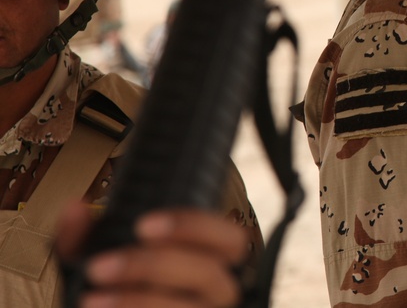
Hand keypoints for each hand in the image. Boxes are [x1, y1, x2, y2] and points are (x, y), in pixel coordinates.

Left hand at [57, 202, 250, 307]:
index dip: (194, 226)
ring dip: (138, 300)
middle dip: (154, 265)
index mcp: (211, 261)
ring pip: (189, 307)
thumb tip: (75, 210)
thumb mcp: (100, 261)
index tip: (144, 225)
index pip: (230, 238)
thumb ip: (86, 237)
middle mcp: (217, 293)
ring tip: (92, 298)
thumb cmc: (117, 293)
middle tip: (102, 266)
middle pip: (208, 272)